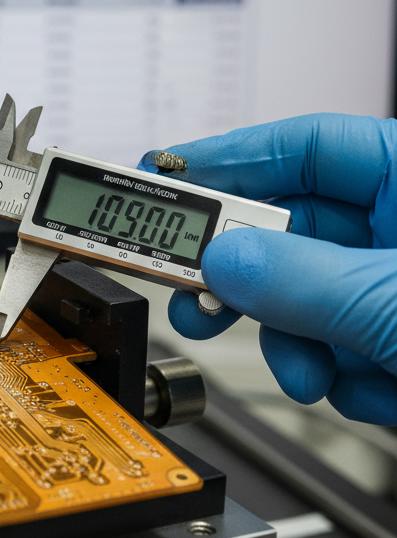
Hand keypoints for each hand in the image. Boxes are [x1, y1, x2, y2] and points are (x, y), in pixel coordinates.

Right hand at [139, 113, 396, 424]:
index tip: (164, 179)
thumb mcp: (396, 302)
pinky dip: (345, 378)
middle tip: (198, 301)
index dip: (228, 158)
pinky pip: (342, 349)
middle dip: (250, 282)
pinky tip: (380, 390)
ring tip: (310, 373)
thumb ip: (302, 280)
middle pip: (290, 233)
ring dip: (299, 346)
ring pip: (309, 301)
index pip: (303, 146)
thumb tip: (220, 261)